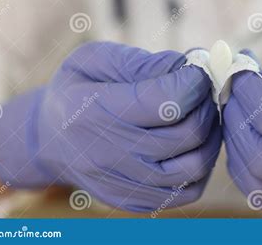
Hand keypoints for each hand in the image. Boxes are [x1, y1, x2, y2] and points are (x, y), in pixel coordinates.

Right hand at [0, 42, 220, 211]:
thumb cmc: (77, 91)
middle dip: (206, 104)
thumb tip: (183, 66)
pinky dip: (202, 164)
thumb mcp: (91, 60)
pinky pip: (188, 191)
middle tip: (202, 90)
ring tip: (201, 114)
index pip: (165, 101)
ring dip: (210, 135)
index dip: (193, 81)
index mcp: (93, 111)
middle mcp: (107, 154)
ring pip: (194, 166)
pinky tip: (192, 142)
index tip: (195, 69)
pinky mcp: (135, 202)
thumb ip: (137, 60)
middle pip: (186, 134)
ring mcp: (122, 184)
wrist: (51, 140)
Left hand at [223, 53, 261, 209]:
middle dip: (236, 115)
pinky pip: (259, 191)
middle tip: (238, 88)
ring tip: (241, 109)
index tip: (243, 67)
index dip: (249, 90)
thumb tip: (255, 79)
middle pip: (260, 156)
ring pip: (253, 180)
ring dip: (234, 139)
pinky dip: (241, 161)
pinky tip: (248, 134)